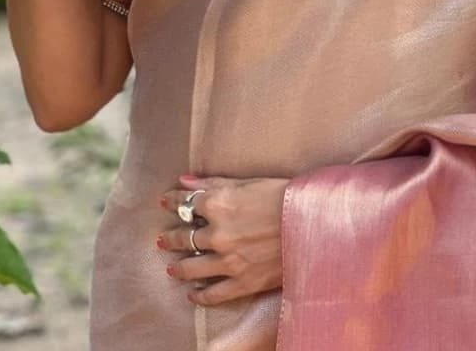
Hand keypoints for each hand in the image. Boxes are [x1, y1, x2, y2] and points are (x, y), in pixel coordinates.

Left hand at [158, 174, 290, 306]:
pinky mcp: (242, 282)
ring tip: (172, 269)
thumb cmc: (283, 196)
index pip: (186, 203)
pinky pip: (213, 294)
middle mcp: (217, 234)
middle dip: (171, 237)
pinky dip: (200, 296)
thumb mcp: (247, 182)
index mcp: (218, 204)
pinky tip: (193, 294)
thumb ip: (213, 182)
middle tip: (164, 240)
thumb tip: (184, 180)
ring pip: (191, 268)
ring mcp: (228, 261)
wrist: (312, 223)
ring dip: (178, 268)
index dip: (173, 201)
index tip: (165, 202)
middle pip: (183, 237)